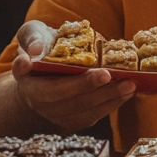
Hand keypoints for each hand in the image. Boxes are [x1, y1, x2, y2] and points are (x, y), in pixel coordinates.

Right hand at [9, 20, 134, 132]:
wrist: (41, 73)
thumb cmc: (40, 47)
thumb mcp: (31, 35)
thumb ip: (31, 38)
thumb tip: (36, 50)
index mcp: (28, 83)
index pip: (45, 86)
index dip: (67, 82)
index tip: (95, 73)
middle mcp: (40, 103)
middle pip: (67, 100)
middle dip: (89, 87)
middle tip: (109, 75)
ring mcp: (56, 115)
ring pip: (83, 111)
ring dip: (107, 98)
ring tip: (128, 84)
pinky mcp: (72, 121)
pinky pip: (93, 116)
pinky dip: (111, 104)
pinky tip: (126, 92)